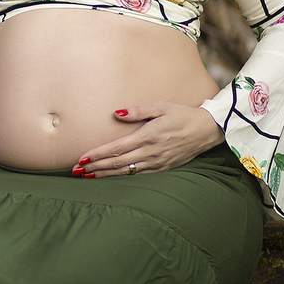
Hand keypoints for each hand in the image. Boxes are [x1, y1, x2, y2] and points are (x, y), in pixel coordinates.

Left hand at [75, 102, 223, 177]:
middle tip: (77, 170)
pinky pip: (138, 175)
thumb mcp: (160, 107)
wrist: (206, 130)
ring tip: (88, 176)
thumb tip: (116, 113)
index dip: (97, 154)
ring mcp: (156, 162)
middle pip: (116, 162)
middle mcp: (150, 152)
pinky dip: (122, 177)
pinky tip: (110, 177)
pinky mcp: (163, 168)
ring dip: (105, 174)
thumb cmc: (181, 114)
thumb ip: (137, 111)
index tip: (82, 158)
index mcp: (147, 136)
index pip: (116, 148)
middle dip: (95, 166)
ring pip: (125, 171)